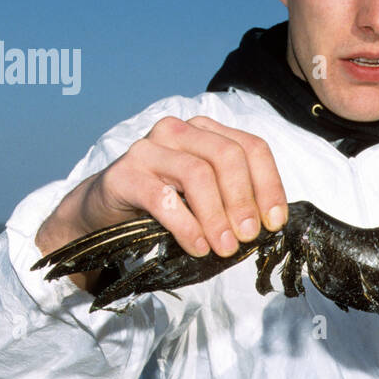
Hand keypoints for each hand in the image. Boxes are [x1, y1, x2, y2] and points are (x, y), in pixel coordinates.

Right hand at [36, 116, 287, 290]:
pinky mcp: (125, 174)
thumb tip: (268, 225)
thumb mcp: (204, 198)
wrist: (103, 213)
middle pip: (228, 156)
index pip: (252, 147)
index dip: (269, 185)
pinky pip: (163, 199)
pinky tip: (197, 247)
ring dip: (217, 216)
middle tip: (248, 237)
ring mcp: (149, 148)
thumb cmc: (163, 206)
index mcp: (206, 131)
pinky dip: (186, 226)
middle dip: (244, 200)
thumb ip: (233, 200)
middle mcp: (178, 131)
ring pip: (197, 174)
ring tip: (224, 248)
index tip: (275, 223)